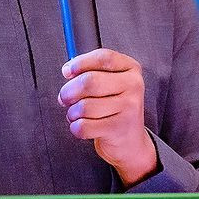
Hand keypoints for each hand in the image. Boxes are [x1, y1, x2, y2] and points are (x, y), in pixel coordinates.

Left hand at [59, 48, 156, 185]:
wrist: (131, 140)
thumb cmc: (115, 109)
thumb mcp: (111, 84)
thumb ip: (92, 72)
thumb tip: (68, 70)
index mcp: (131, 69)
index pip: (103, 57)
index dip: (80, 63)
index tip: (67, 71)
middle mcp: (134, 85)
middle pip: (90, 81)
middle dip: (69, 91)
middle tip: (65, 98)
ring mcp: (129, 107)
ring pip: (84, 106)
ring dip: (72, 113)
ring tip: (76, 115)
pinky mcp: (120, 127)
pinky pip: (84, 126)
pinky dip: (76, 128)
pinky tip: (82, 126)